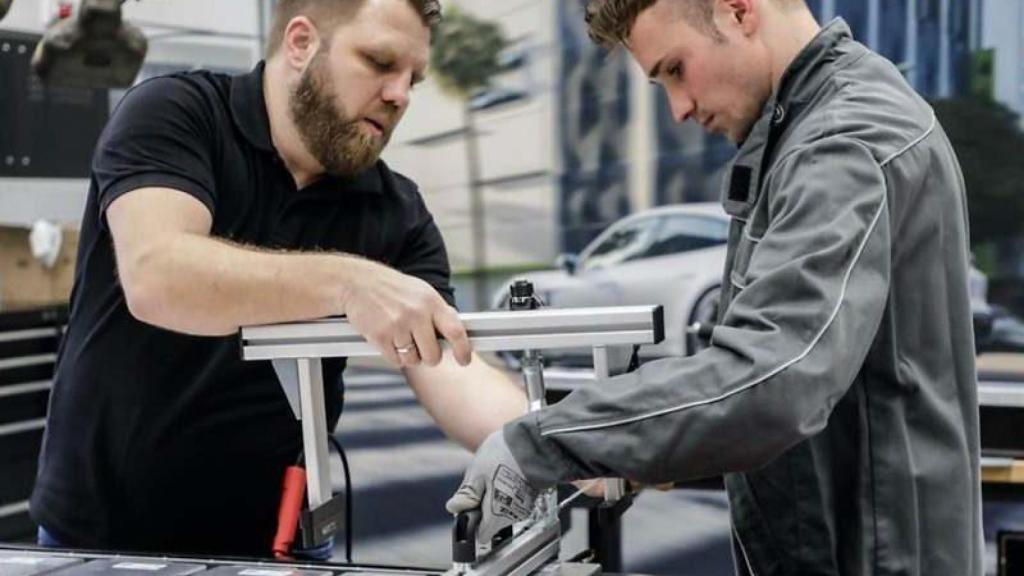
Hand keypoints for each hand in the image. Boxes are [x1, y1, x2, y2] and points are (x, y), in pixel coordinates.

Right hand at [340, 258, 470, 367]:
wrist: (356, 282)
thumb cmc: (390, 287)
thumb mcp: (420, 291)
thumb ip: (437, 310)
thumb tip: (456, 330)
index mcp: (430, 301)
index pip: (455, 330)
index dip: (463, 349)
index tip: (464, 359)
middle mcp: (416, 313)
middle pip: (433, 355)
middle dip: (430, 357)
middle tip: (423, 348)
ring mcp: (397, 326)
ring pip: (414, 360)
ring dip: (410, 356)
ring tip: (402, 338)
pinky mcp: (380, 336)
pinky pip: (395, 360)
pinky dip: (394, 355)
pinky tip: (389, 340)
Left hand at [445, 430, 538, 543]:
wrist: (535, 440)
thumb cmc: (505, 455)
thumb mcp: (477, 472)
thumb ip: (467, 494)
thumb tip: (454, 508)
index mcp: (496, 514)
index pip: (481, 534)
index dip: (472, 521)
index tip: (470, 506)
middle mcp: (512, 516)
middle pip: (492, 522)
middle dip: (484, 506)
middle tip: (483, 483)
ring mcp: (524, 507)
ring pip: (503, 510)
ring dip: (497, 497)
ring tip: (497, 474)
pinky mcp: (532, 497)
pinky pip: (515, 500)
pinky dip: (509, 491)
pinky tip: (508, 473)